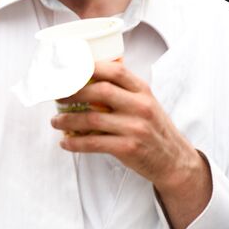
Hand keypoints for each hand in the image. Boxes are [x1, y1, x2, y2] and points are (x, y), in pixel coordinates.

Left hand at [52, 59, 203, 189]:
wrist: (173, 161)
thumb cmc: (155, 130)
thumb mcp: (147, 104)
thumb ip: (125, 92)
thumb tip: (91, 79)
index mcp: (143, 91)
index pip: (116, 71)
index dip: (91, 67)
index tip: (71, 69)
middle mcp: (141, 106)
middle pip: (101, 91)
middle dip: (73, 92)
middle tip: (57, 96)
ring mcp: (135, 127)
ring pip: (92, 119)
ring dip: (68, 119)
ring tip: (55, 121)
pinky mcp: (128, 148)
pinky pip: (94, 143)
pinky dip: (76, 142)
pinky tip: (65, 142)